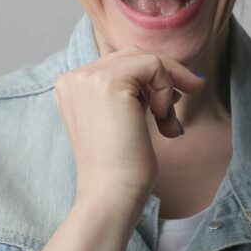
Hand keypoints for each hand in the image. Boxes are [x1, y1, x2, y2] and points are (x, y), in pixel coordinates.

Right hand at [53, 47, 206, 214]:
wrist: (111, 194)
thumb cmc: (122, 166)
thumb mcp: (123, 118)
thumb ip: (133, 92)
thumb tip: (174, 71)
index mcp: (72, 87)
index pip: (120, 63)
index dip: (151, 80)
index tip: (171, 104)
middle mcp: (74, 78)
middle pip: (133, 55)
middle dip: (164, 78)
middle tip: (178, 107)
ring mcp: (88, 77)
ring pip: (145, 59)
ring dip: (167, 88)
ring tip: (167, 122)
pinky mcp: (108, 82)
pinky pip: (154, 66)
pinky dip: (166, 89)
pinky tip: (161, 119)